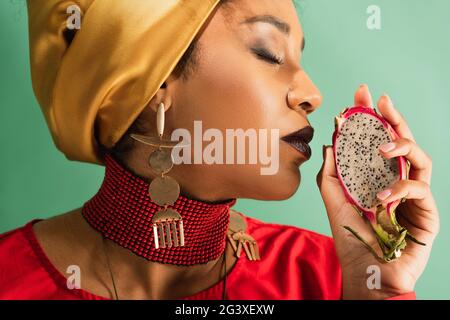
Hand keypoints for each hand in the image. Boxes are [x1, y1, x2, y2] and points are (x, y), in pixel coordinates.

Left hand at [316, 84, 439, 298]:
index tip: (360, 97)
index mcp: (376, 176)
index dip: (371, 118)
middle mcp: (396, 181)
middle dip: (392, 118)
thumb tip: (329, 143)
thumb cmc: (351, 236)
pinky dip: (399, 188)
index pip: (376, 142)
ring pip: (420, 158)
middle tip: (380, 101)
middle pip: (401, 143)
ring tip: (382, 148)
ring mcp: (413, 196)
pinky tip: (381, 197)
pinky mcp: (426, 212)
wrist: (365, 270)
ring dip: (402, 146)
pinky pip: (419, 189)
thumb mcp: (334, 199)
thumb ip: (331, 173)